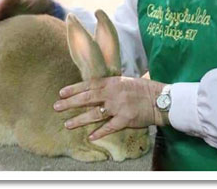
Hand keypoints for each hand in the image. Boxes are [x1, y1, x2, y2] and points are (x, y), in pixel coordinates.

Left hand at [53, 76, 168, 140]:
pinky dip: (100, 132)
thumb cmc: (142, 88)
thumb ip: (109, 83)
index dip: (74, 89)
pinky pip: (110, 127)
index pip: (88, 85)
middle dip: (70, 103)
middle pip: (87, 98)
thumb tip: (95, 85)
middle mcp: (112, 93)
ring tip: (67, 124)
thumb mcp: (124, 80)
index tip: (61, 92)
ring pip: (95, 114)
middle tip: (57, 106)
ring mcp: (118, 107)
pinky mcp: (125, 119)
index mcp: (111, 82)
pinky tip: (90, 137)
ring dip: (80, 119)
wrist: (160, 99)